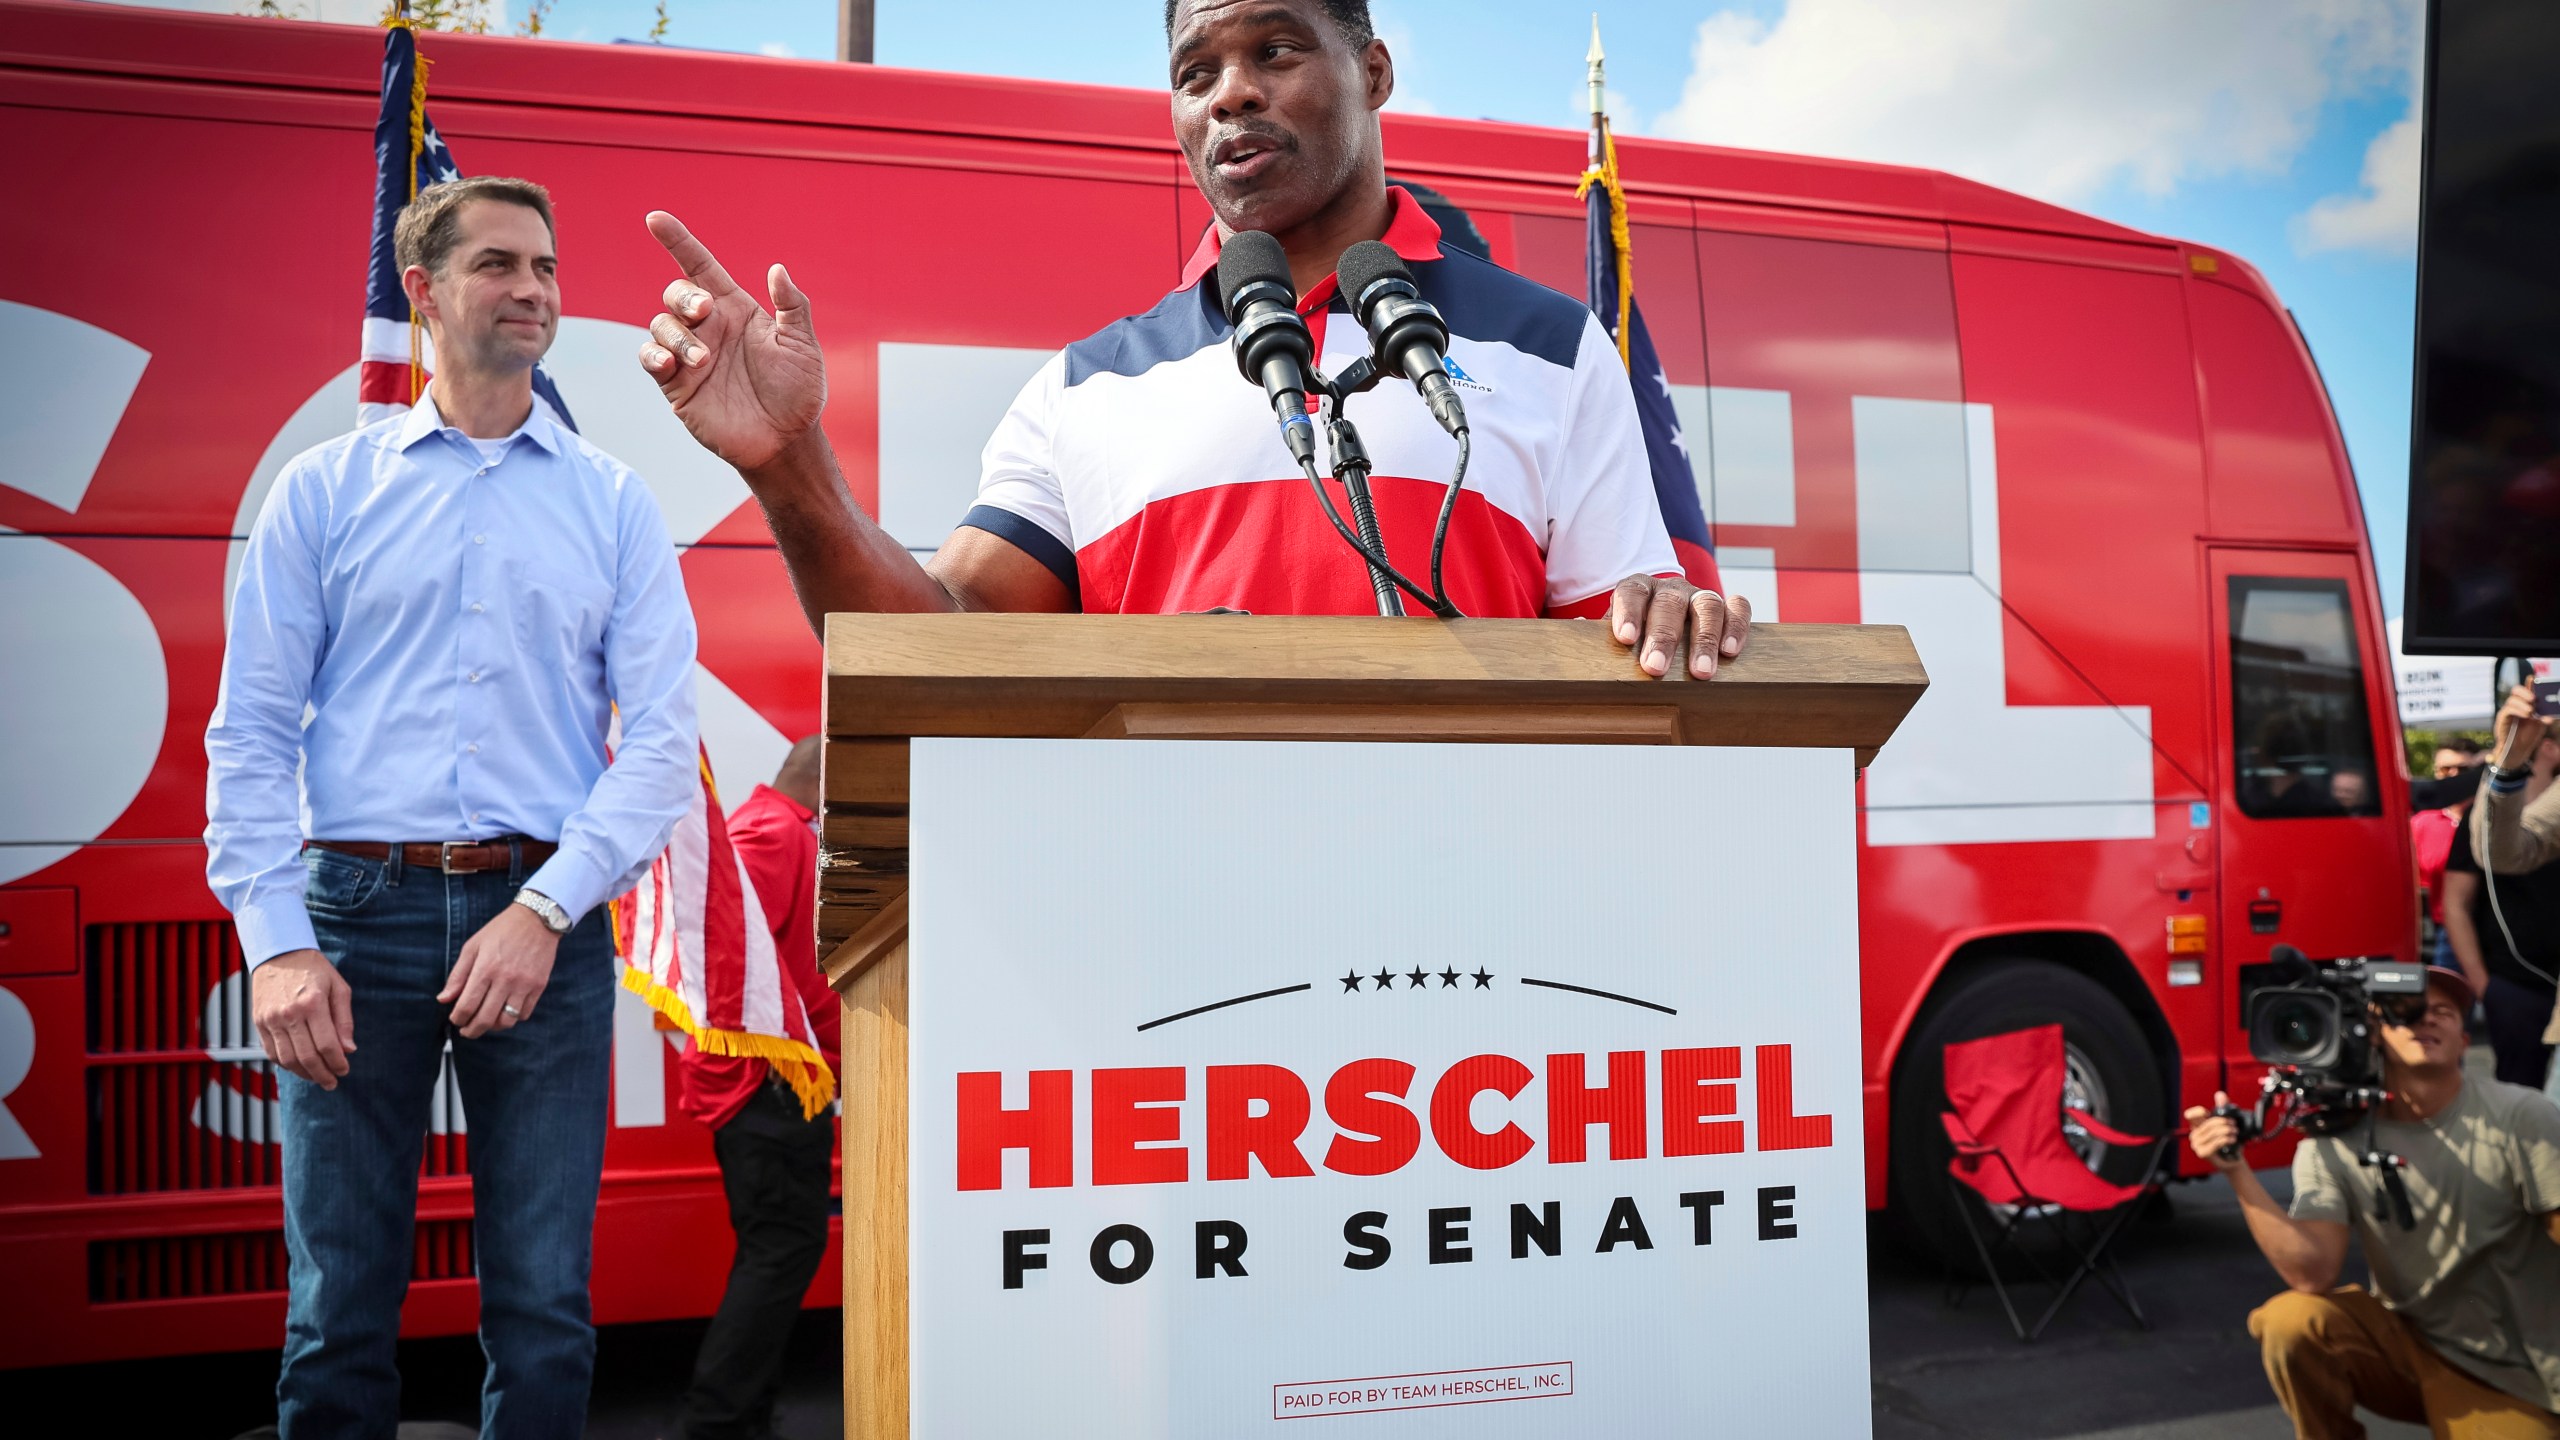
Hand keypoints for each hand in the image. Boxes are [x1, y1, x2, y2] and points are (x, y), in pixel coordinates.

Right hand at [252, 948, 355, 1089]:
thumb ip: (344, 1020)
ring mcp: (271, 1019)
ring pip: (287, 1059)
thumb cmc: (314, 969)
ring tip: (317, 1078)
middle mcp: (289, 1014)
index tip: (344, 1070)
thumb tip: (349, 1049)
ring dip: (303, 1074)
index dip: (337, 1063)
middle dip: (322, 1074)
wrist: (279, 954)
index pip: (326, 1045)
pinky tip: (298, 1067)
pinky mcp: (259, 1022)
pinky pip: (271, 1052)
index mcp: (312, 1004)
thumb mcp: (338, 987)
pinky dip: (285, 1064)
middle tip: (332, 1083)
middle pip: (306, 1057)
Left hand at [438, 903, 560, 1038]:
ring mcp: (524, 984)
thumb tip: (443, 999)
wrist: (537, 920)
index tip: (455, 1019)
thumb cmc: (501, 930)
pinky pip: (524, 1013)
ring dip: (493, 1027)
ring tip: (487, 1021)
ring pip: (506, 1021)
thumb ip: (457, 975)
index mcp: (485, 968)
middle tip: (467, 1031)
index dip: (457, 1019)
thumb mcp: (473, 946)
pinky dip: (513, 1017)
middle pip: (485, 1019)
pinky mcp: (539, 986)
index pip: (467, 1006)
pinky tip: (505, 1010)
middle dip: (471, 1030)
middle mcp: (505, 979)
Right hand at [638, 211, 826, 473]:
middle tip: (705, 311)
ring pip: (659, 325)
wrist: (786, 440)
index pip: (699, 267)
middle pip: (675, 293)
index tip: (655, 219)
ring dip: (677, 335)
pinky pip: (649, 358)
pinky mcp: (676, 384)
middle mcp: (709, 327)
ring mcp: (690, 355)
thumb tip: (777, 269)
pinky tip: (671, 364)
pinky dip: (653, 355)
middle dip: (683, 295)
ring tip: (703, 360)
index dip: (678, 242)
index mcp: (736, 310)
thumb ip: (792, 306)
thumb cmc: (798, 391)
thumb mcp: (803, 345)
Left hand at [1606, 574, 1752, 678]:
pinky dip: (1737, 626)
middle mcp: (1670, 589)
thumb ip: (1597, 635)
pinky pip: (1738, 608)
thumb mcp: (1613, 635)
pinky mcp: (1727, 606)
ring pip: (1707, 605)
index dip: (1628, 613)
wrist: (1668, 624)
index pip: (1631, 592)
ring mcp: (1700, 595)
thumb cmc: (1636, 635)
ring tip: (1700, 672)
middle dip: (1663, 637)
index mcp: (1638, 589)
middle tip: (1655, 667)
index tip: (1624, 638)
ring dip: (1704, 639)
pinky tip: (1730, 652)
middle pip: (1668, 604)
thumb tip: (1579, 631)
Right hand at [2183, 1091, 2247, 1172]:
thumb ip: (2223, 1108)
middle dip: (2224, 1123)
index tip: (2207, 1112)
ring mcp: (2197, 1145)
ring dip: (2228, 1131)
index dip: (2198, 1112)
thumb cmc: (2228, 1141)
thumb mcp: (2226, 1123)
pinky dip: (2226, 1139)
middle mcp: (2194, 1135)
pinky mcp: (2203, 1153)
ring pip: (2213, 1133)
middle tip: (2233, 1125)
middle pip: (2208, 1123)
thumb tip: (2220, 1094)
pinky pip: (2216, 1142)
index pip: (2191, 1115)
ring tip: (2235, 1133)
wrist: (2233, 1159)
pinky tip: (2232, 1140)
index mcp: (2197, 1126)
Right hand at [2493, 682, 2549, 770]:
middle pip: (2516, 690)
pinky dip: (2518, 710)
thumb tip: (2549, 714)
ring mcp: (2508, 711)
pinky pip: (2508, 710)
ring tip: (2531, 711)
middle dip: (2525, 691)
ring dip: (2523, 703)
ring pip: (2512, 699)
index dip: (2530, 683)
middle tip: (2534, 698)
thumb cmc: (2529, 736)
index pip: (2527, 689)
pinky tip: (2526, 714)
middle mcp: (2516, 705)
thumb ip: (2545, 717)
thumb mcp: (2541, 725)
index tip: (2534, 679)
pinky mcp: (2503, 718)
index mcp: (2526, 704)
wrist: (2519, 751)